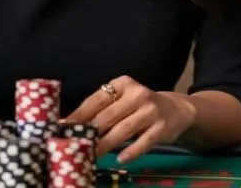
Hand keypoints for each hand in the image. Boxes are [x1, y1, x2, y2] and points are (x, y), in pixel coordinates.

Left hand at [63, 76, 196, 163]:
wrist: (175, 109)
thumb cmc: (139, 106)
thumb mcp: (122, 99)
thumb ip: (102, 109)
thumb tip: (71, 124)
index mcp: (123, 83)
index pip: (97, 99)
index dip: (80, 114)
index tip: (65, 127)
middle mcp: (137, 94)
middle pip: (108, 115)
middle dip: (90, 132)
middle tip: (76, 145)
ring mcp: (151, 110)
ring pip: (123, 129)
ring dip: (106, 144)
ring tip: (93, 155)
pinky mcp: (162, 127)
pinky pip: (144, 141)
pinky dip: (131, 151)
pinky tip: (120, 158)